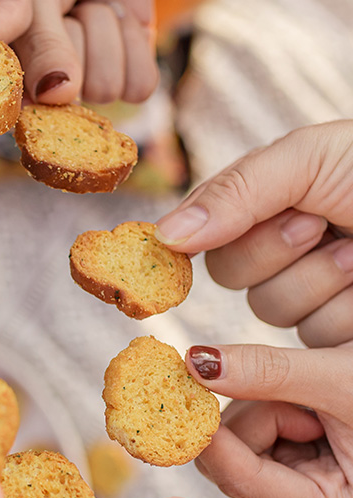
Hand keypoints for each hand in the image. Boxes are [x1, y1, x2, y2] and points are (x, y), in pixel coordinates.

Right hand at [13, 0, 157, 104]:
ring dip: (103, 33)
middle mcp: (48, 88)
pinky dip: (134, 44)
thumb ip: (42, 48)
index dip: (40, 89)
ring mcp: (88, 80)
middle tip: (66, 6)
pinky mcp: (128, 71)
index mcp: (11, 77)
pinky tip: (117, 16)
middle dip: (74, 40)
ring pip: (106, 89)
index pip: (27, 113)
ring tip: (88, 4)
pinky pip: (139, 86)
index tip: (44, 41)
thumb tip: (59, 95)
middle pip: (71, 102)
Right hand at [155, 121, 352, 347]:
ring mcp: (313, 289)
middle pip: (229, 274)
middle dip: (273, 250)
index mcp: (269, 200)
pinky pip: (313, 339)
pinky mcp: (339, 335)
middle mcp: (284, 245)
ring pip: (271, 310)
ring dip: (316, 281)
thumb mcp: (312, 158)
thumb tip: (163, 235)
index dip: (202, 235)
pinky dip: (343, 312)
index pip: (204, 228)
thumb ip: (235, 191)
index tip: (185, 245)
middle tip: (317, 225)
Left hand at [179, 340, 352, 497]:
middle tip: (306, 397)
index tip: (196, 379)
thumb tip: (196, 361)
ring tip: (327, 403)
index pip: (236, 473)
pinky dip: (283, 408)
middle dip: (259, 412)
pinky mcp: (308, 469)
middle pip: (235, 455)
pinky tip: (321, 407)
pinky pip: (268, 433)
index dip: (211, 427)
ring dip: (273, 405)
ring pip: (248, 439)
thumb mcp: (347, 385)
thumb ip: (271, 373)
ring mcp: (307, 490)